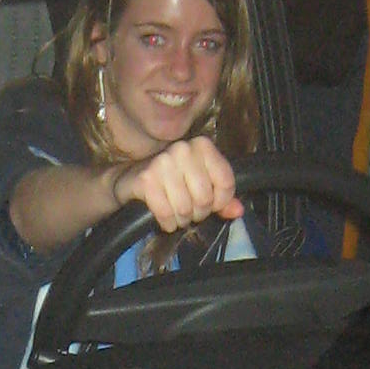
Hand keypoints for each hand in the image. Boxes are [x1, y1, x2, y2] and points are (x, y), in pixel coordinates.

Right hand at [119, 137, 241, 235]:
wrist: (132, 177)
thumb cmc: (173, 181)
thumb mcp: (201, 184)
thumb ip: (223, 198)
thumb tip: (237, 211)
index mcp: (202, 146)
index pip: (226, 182)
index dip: (221, 201)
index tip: (212, 204)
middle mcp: (183, 149)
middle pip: (205, 198)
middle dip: (199, 213)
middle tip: (191, 211)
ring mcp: (163, 162)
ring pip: (185, 208)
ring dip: (182, 219)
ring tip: (178, 215)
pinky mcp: (146, 179)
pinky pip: (166, 213)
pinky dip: (167, 223)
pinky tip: (166, 220)